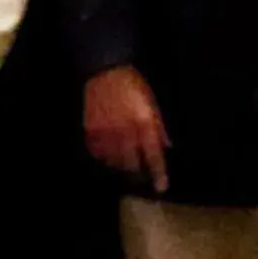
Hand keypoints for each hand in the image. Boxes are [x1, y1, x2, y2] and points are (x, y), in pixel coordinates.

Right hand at [84, 64, 170, 189]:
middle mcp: (125, 131)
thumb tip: (166, 146)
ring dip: (120, 165)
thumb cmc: (133, 85)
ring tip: (124, 163)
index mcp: (144, 123)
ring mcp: (106, 132)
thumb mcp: (152, 103)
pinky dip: (104, 156)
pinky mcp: (91, 130)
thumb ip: (159, 126)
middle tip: (140, 175)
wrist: (106, 71)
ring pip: (113, 161)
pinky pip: (97, 153)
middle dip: (137, 173)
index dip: (158, 173)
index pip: (153, 155)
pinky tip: (108, 153)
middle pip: (131, 164)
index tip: (161, 187)